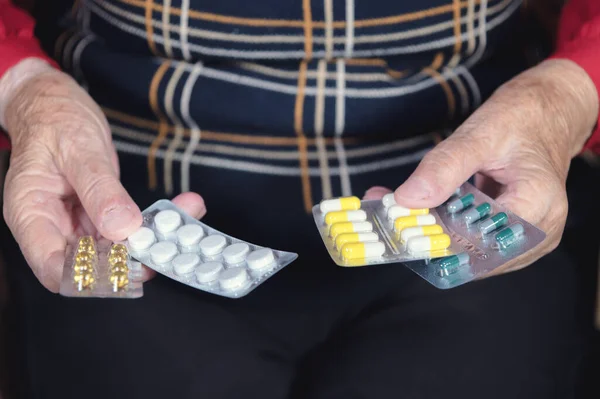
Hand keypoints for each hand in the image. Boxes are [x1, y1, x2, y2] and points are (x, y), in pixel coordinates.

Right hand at [0, 59, 205, 291]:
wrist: (55, 102)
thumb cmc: (54, 119)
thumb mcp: (78, 150)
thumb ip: (99, 191)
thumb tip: (122, 229)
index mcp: (31, 214)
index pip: (55, 269)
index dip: (91, 278)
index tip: (131, 268)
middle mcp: (52, 226)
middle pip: (89, 265)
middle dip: (132, 261)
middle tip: (169, 247)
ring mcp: (76, 222)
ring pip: (113, 249)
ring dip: (148, 242)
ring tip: (183, 224)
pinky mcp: (97, 214)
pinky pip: (124, 229)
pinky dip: (150, 224)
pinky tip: (179, 210)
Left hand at [366, 59, 598, 275]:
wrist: (547, 114)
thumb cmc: (521, 119)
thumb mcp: (479, 135)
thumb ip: (443, 168)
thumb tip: (407, 200)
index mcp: (538, 205)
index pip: (482, 244)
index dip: (440, 243)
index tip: (403, 229)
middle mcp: (540, 231)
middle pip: (476, 253)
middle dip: (432, 239)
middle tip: (392, 218)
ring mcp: (531, 237)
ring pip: (474, 252)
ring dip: (438, 235)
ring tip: (402, 212)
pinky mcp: (516, 235)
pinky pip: (479, 241)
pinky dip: (450, 229)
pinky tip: (426, 212)